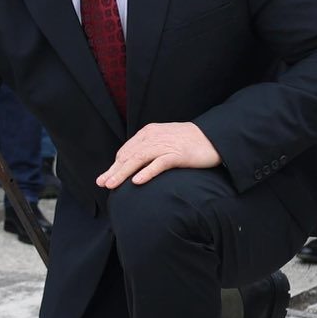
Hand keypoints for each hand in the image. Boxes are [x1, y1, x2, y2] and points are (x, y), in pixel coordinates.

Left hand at [96, 121, 221, 187]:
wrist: (214, 138)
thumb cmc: (189, 142)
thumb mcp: (164, 141)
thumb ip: (149, 150)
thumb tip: (133, 166)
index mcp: (148, 133)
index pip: (127, 150)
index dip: (115, 165)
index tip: (106, 178)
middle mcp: (153, 137)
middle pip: (128, 155)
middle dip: (114, 170)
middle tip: (102, 183)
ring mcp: (165, 145)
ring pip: (138, 159)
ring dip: (123, 173)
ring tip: (112, 184)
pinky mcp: (178, 154)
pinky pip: (159, 163)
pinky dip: (147, 172)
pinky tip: (137, 181)